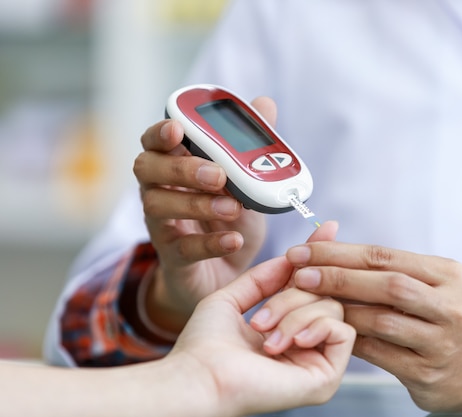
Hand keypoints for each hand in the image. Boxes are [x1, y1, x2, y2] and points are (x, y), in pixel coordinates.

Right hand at [133, 97, 276, 332]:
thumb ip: (251, 144)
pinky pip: (183, 249)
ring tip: (233, 207)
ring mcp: (162, 226)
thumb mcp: (246, 181)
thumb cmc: (230, 217)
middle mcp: (158, 191)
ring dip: (196, 203)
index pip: (153, 141)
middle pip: (147, 169)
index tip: (177, 128)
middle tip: (218, 174)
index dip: (160, 132)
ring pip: (157, 207)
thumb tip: (264, 103)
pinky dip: (210, 243)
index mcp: (173, 165)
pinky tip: (233, 239)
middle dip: (181, 168)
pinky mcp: (174, 259)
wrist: (228, 273)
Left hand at [168, 236, 354, 415]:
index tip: (328, 227)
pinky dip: (316, 326)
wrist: (199, 376)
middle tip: (260, 318)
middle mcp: (306, 345)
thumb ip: (266, 275)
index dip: (321, 259)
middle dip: (293, 295)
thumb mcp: (233, 297)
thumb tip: (298, 253)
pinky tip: (289, 342)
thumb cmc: (205, 345)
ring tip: (264, 336)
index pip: (315, 289)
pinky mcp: (327, 378)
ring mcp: (318, 362)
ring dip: (295, 314)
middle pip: (325, 295)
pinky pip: (344, 332)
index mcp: (286, 330)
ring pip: (334, 310)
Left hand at [285, 241, 461, 411]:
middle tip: (300, 275)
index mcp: (446, 274)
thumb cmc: (437, 316)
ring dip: (340, 311)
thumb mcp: (423, 283)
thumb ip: (382, 267)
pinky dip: (351, 340)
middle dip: (338, 277)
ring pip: (382, 320)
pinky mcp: (428, 373)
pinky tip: (329, 333)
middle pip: (388, 284)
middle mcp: (449, 305)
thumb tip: (324, 241)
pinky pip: (380, 354)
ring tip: (308, 305)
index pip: (385, 256)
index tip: (303, 252)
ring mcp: (441, 341)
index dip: (340, 253)